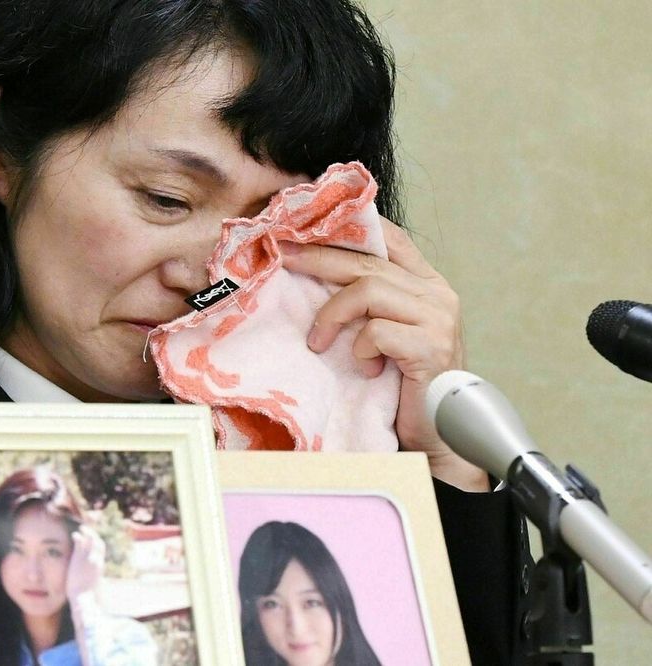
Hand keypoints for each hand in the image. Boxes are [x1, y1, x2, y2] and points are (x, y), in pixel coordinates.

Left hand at [65, 525, 105, 600]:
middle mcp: (96, 560)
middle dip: (94, 535)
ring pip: (91, 540)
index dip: (97, 543)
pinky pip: (80, 543)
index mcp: (100, 566)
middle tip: (88, 530)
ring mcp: (89, 558)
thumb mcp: (94, 587)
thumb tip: (97, 586)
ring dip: (87, 532)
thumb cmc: (87, 596)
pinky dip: (78, 537)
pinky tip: (74, 534)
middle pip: (99, 543)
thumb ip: (95, 582)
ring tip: (82, 527)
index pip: (101, 550)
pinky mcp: (80, 558)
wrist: (83, 598)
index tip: (92, 539)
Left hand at [281, 218, 488, 490]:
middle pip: (368, 260)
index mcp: (427, 284)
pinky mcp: (432, 347)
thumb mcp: (382, 334)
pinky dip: (360, 348)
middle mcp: (437, 294)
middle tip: (283, 257)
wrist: (437, 436)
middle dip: (318, 257)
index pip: (392, 238)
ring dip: (332, 314)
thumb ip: (366, 301)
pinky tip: (364, 367)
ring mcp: (438, 319)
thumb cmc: (403, 386)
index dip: (350, 227)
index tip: (307, 227)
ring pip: (369, 289)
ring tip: (317, 342)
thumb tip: (311, 269)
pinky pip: (377, 330)